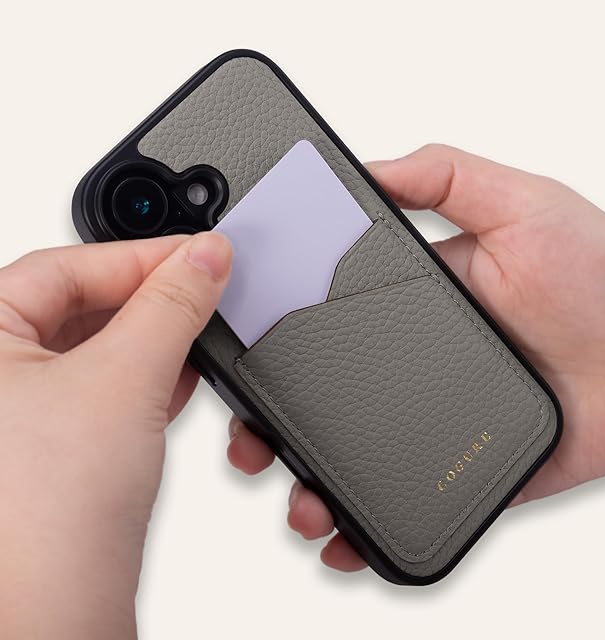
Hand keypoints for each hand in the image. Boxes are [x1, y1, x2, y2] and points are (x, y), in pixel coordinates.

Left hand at [0, 233, 230, 637]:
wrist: (54, 621)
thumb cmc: (42, 520)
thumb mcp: (124, 378)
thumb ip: (172, 306)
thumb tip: (205, 257)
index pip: (66, 266)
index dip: (141, 255)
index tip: (199, 252)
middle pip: (81, 304)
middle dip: (151, 297)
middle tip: (204, 286)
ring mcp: (20, 414)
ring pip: (97, 348)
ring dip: (153, 338)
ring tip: (198, 330)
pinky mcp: (54, 448)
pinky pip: (104, 389)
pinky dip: (146, 377)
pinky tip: (179, 376)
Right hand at [227, 144, 604, 571]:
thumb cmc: (603, 273)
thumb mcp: (518, 203)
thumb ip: (443, 176)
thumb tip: (366, 168)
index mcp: (411, 303)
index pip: (325, 322)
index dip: (277, 343)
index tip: (238, 362)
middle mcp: (412, 361)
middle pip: (328, 398)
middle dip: (279, 425)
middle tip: (252, 445)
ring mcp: (435, 418)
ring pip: (357, 455)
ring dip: (315, 481)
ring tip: (301, 503)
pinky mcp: (469, 467)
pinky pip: (411, 499)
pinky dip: (372, 525)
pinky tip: (347, 537)